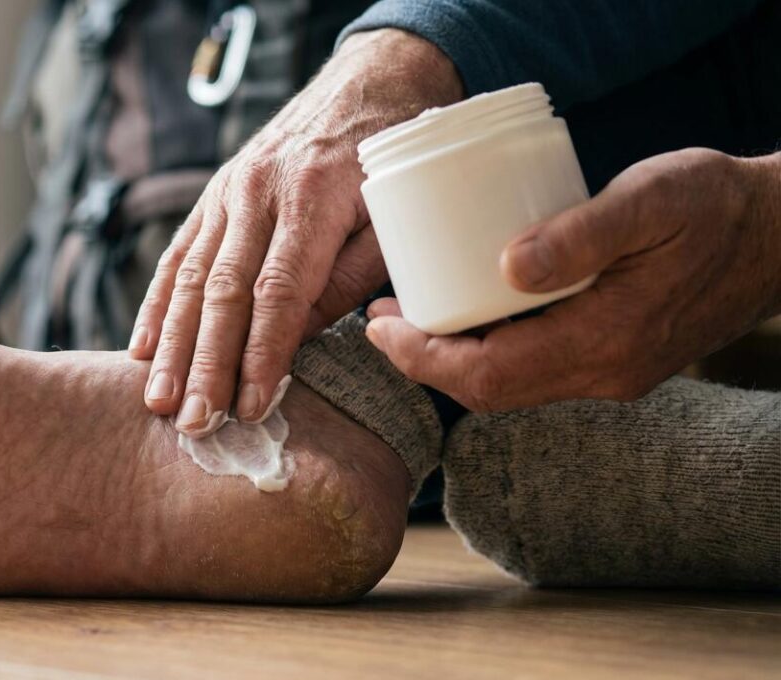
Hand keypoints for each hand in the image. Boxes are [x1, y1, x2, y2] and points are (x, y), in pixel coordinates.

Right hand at [129, 29, 462, 434]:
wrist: (367, 82)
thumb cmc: (389, 161)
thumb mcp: (392, 218)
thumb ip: (346, 279)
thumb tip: (297, 339)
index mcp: (311, 198)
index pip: (278, 292)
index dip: (262, 353)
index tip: (250, 405)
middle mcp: (257, 193)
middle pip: (223, 292)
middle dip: (205, 363)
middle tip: (193, 421)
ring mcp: (226, 192)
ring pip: (189, 278)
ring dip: (173, 345)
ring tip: (158, 399)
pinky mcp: (211, 196)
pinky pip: (177, 256)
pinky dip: (157, 305)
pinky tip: (142, 348)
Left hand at [366, 148, 780, 411]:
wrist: (777, 234)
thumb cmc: (713, 206)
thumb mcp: (649, 201)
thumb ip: (580, 234)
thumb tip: (505, 264)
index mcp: (606, 340)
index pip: (487, 376)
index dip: (422, 358)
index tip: (379, 327)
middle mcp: (606, 372)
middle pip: (490, 391)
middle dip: (426, 360)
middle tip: (381, 319)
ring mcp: (613, 372)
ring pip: (512, 384)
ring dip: (455, 357)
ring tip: (413, 313)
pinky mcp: (616, 359)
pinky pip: (537, 369)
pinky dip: (492, 348)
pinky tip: (473, 311)